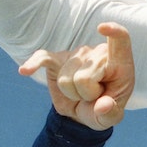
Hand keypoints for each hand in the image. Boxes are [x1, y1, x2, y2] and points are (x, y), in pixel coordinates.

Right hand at [19, 22, 134, 129]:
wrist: (84, 111)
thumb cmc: (103, 109)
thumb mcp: (111, 118)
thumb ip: (111, 113)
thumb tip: (103, 105)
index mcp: (119, 62)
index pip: (120, 40)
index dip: (113, 32)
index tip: (103, 28)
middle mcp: (98, 52)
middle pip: (84, 78)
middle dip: (85, 95)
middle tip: (93, 96)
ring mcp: (77, 54)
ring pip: (66, 80)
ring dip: (71, 93)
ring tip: (81, 92)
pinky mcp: (56, 59)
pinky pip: (43, 58)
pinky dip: (34, 64)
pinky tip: (25, 70)